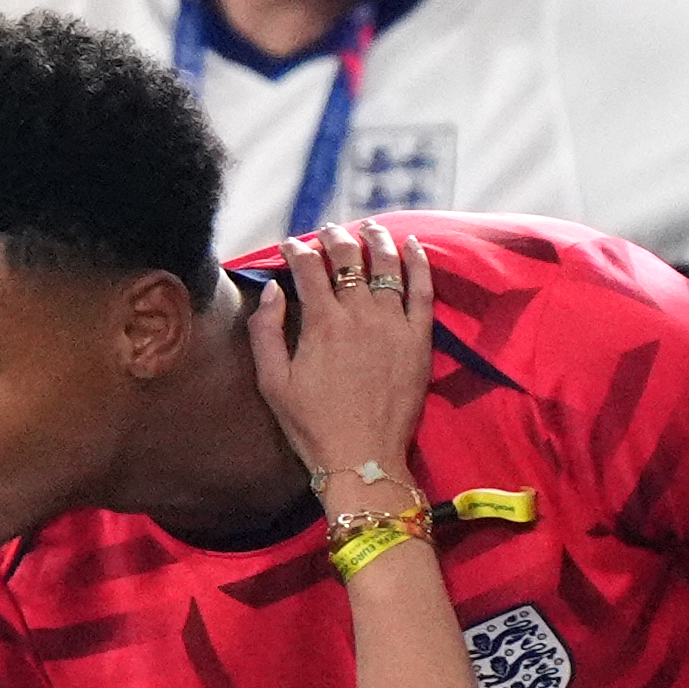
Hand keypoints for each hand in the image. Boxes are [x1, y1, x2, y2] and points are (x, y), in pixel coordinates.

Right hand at [247, 220, 435, 485]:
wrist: (363, 459)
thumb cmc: (313, 426)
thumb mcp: (273, 383)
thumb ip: (266, 331)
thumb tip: (272, 290)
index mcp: (321, 323)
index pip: (308, 267)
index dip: (297, 250)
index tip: (291, 247)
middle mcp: (359, 315)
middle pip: (348, 257)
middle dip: (334, 237)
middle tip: (327, 232)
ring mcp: (393, 324)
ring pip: (387, 264)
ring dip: (376, 239)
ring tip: (369, 227)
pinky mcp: (418, 339)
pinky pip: (422, 289)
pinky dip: (418, 262)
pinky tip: (413, 246)